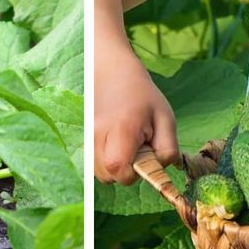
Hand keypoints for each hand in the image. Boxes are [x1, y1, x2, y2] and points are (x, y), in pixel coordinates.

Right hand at [94, 60, 178, 184]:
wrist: (111, 72)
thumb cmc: (142, 95)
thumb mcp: (165, 118)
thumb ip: (167, 149)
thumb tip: (160, 170)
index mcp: (121, 130)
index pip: (120, 172)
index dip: (135, 173)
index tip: (144, 155)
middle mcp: (96, 135)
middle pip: (108, 176)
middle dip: (125, 170)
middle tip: (136, 146)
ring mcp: (85, 136)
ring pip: (98, 172)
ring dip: (114, 165)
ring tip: (124, 142)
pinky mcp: (80, 138)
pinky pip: (93, 163)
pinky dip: (105, 159)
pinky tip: (113, 141)